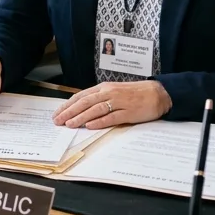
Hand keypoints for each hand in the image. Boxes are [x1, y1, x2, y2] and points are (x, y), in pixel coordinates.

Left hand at [52, 81, 171, 128]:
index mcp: (104, 88)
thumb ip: (99, 99)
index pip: (81, 96)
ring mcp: (119, 102)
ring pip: (95, 109)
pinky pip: (111, 117)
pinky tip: (90, 126)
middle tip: (58, 121)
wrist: (158, 93)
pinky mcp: (128, 112)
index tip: (57, 113)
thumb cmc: (135, 93)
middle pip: (84, 103)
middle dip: (69, 112)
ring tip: (69, 124)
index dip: (68, 105)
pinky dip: (99, 121)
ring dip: (80, 117)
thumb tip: (81, 109)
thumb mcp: (114, 92)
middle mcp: (109, 93)